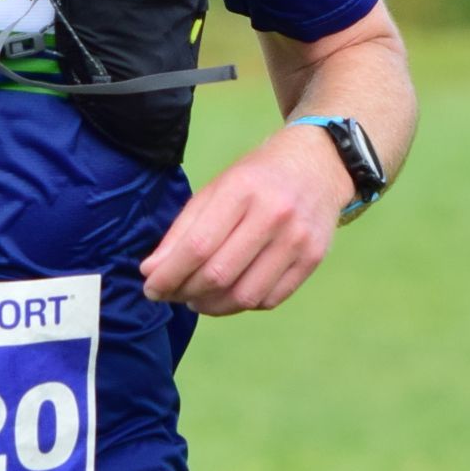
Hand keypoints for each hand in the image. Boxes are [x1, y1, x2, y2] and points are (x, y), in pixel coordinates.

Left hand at [139, 125, 355, 314]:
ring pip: (245, 295)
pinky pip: (270, 299)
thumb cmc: (257, 177)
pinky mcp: (313, 258)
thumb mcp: (215, 190)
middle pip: (219, 274)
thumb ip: (182, 231)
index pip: (197, 247)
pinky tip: (229, 295)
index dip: (169, 275)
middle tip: (171, 295)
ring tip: (197, 299)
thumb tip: (151, 273)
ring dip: (212, 306)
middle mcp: (273, 214)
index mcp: (241, 190)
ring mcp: (297, 239)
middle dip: (185, 293)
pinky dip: (242, 305)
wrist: (318, 163)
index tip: (150, 288)